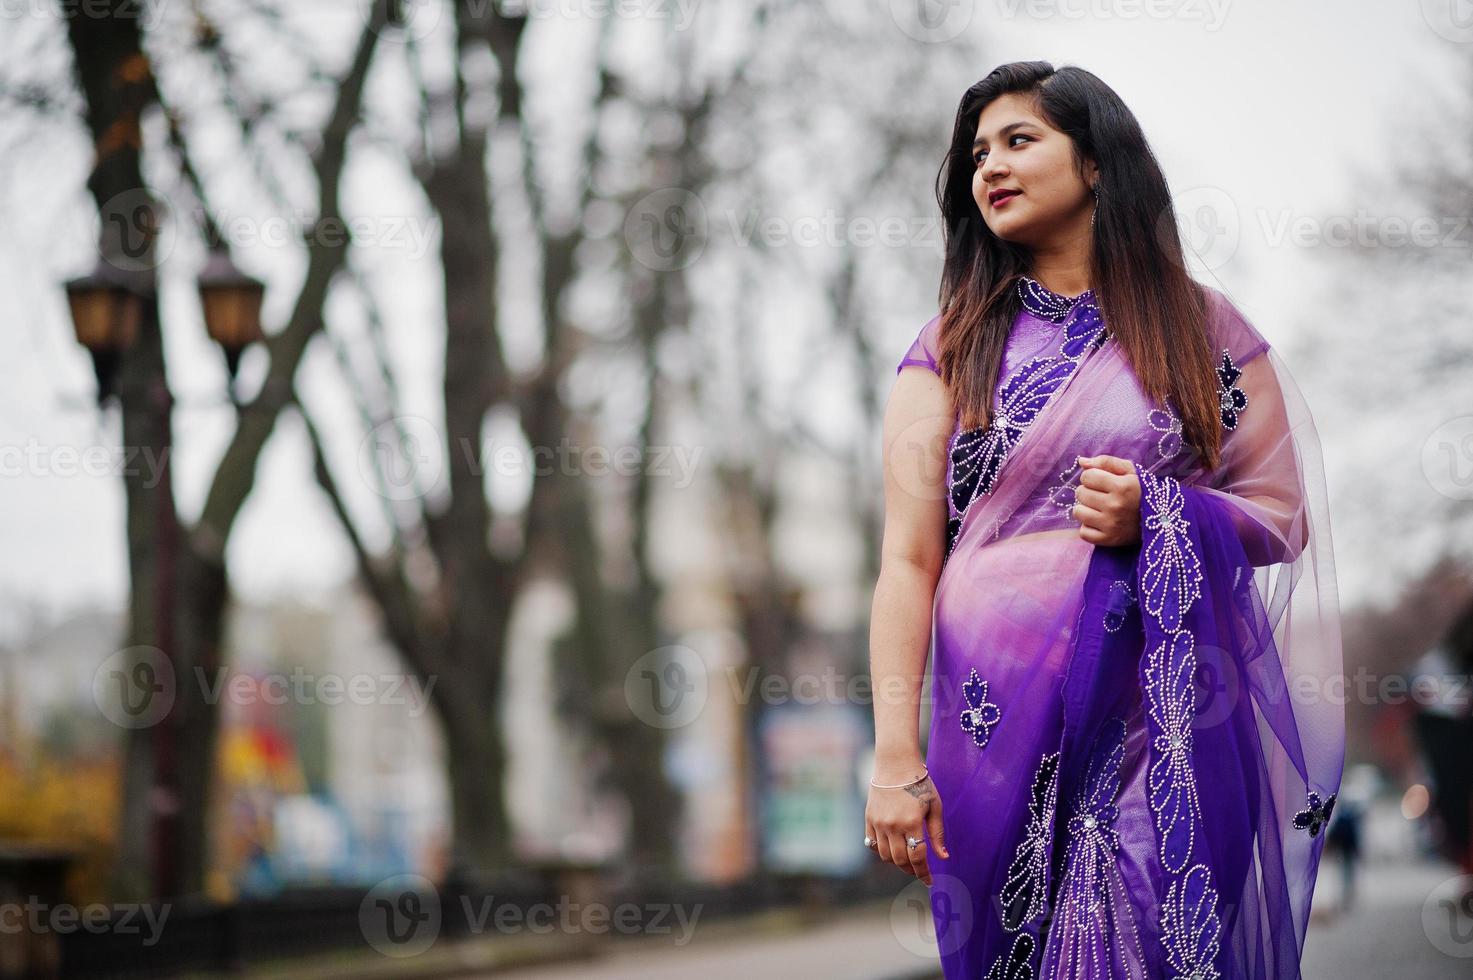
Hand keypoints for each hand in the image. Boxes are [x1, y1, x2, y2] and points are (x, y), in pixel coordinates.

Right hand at [864, 768, 948, 885]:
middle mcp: (893, 825)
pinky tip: (892, 848)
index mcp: (912, 822)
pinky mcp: (869, 818)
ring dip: (897, 862)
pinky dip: (881, 851)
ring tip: (907, 860)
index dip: (924, 873)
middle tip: (919, 872)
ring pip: (885, 855)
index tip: (929, 882)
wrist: (895, 764)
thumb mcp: (934, 806)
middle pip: (901, 860)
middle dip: (912, 870)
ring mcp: (878, 822)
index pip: (918, 857)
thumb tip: (943, 857)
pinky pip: (871, 844)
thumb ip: (937, 833)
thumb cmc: (919, 783)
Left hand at [1072, 454, 1140, 546]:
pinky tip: (1100, 523)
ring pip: (1078, 512)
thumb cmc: (1140, 492)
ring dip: (1086, 509)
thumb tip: (1081, 461)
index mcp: (1122, 486)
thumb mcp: (1130, 472)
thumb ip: (1106, 462)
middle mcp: (1115, 506)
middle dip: (1088, 491)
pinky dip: (1088, 527)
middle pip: (1080, 493)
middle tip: (1102, 496)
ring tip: (1099, 509)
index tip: (1102, 481)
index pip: (1086, 476)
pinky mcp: (1108, 540)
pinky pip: (1083, 532)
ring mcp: (1111, 525)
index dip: (1092, 477)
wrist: (1160, 520)